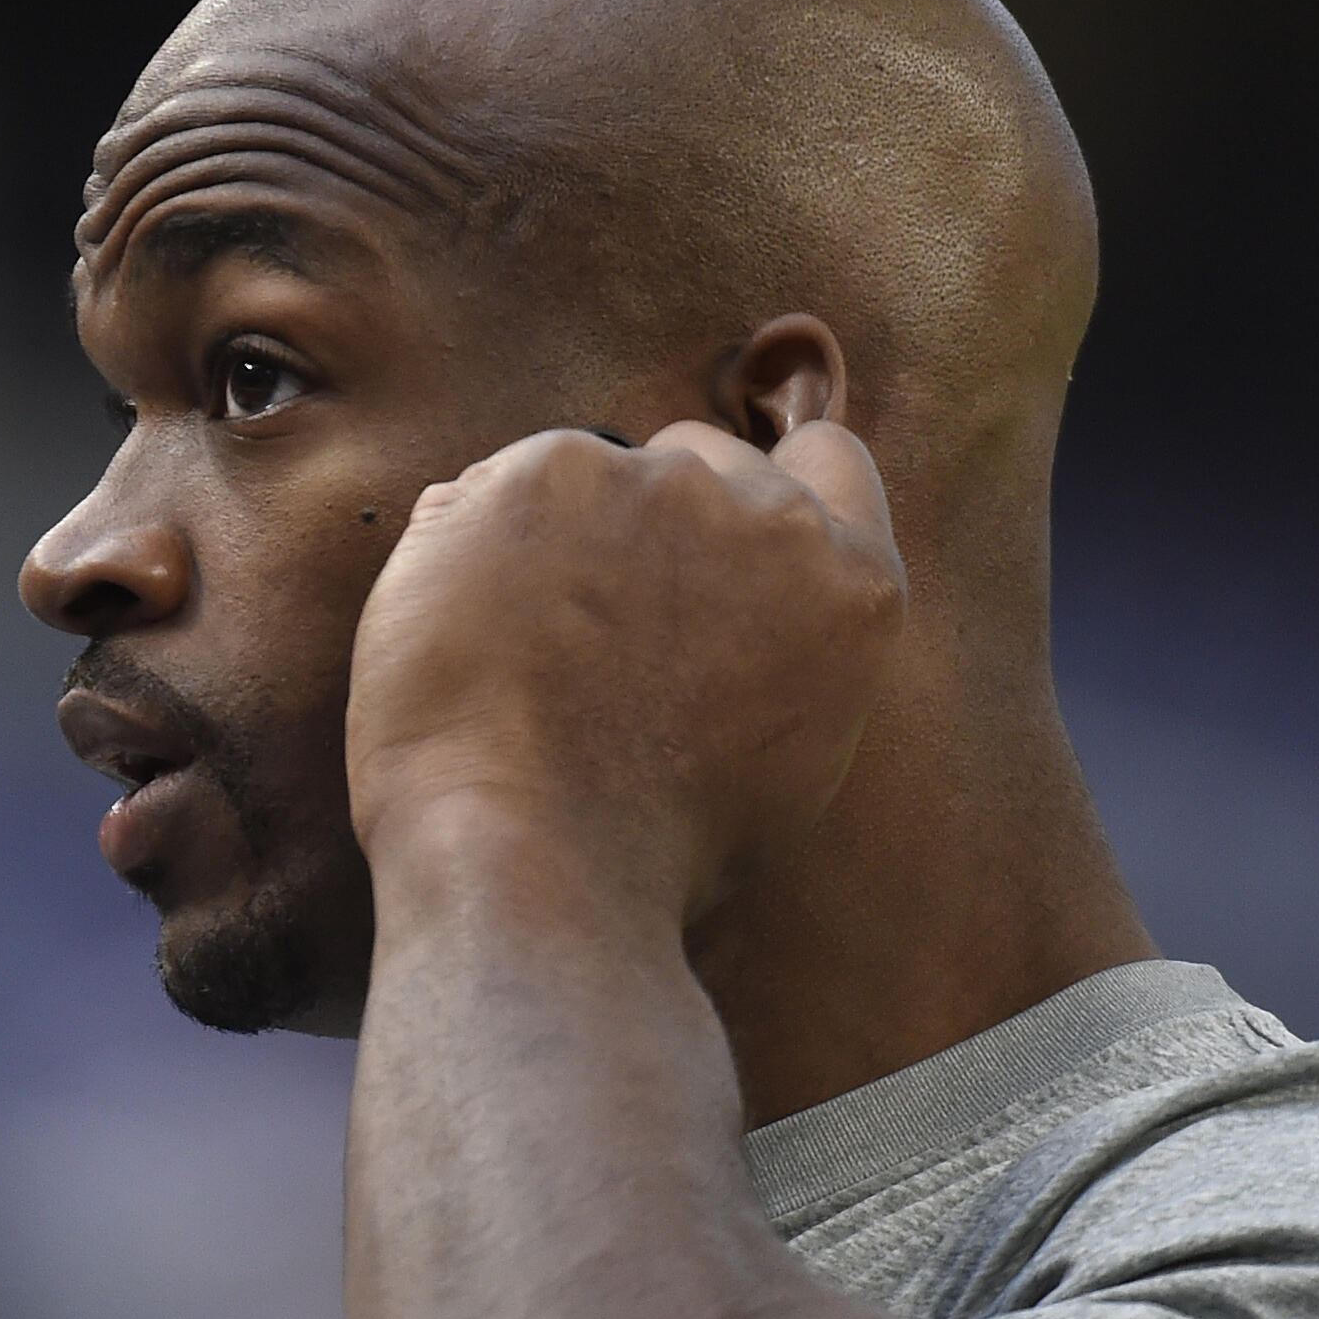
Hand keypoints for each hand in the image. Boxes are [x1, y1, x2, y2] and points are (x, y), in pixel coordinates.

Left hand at [344, 416, 906, 922]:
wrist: (539, 859)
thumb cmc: (655, 850)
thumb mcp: (786, 756)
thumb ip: (785, 643)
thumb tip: (728, 600)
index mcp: (850, 585)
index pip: (827, 461)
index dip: (757, 493)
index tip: (705, 546)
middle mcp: (768, 515)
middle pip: (698, 459)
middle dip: (648, 526)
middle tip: (594, 631)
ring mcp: (656, 486)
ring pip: (592, 474)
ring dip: (557, 534)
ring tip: (523, 652)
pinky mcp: (544, 475)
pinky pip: (491, 487)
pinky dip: (472, 543)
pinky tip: (467, 630)